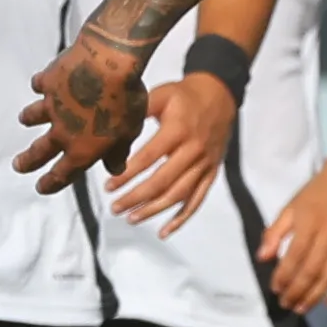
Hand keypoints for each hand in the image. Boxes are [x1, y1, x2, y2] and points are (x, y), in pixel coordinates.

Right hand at [16, 33, 151, 191]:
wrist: (108, 64)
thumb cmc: (125, 100)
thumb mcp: (129, 132)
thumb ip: (118, 152)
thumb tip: (115, 168)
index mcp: (82, 149)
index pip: (62, 174)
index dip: (51, 183)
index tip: (41, 188)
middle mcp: (62, 131)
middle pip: (39, 152)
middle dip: (27, 161)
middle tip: (18, 166)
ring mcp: (52, 106)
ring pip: (33, 116)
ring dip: (28, 118)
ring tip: (24, 119)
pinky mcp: (49, 82)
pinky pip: (40, 85)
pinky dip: (40, 85)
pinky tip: (40, 84)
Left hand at [110, 71, 236, 234]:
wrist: (219, 95)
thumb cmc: (183, 95)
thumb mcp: (160, 95)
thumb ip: (137, 111)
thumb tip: (110, 129)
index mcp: (177, 131)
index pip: (149, 158)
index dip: (127, 174)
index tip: (108, 186)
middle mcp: (193, 151)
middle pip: (163, 182)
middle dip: (136, 197)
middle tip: (114, 207)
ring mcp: (205, 164)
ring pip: (179, 194)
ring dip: (154, 210)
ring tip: (131, 218)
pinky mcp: (212, 172)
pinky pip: (198, 199)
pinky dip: (182, 218)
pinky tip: (164, 231)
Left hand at [259, 161, 326, 311]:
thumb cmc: (316, 194)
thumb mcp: (290, 207)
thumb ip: (274, 233)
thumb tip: (262, 258)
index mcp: (309, 224)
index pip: (294, 258)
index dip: (284, 276)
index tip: (275, 288)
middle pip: (312, 272)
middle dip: (296, 292)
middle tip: (285, 303)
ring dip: (314, 296)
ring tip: (301, 308)